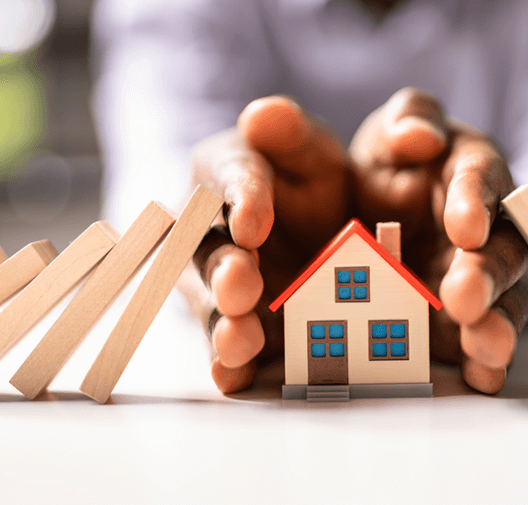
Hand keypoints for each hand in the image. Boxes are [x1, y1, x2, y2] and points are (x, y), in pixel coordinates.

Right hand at [183, 96, 348, 392]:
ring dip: (222, 323)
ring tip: (240, 341)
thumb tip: (264, 115)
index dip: (239, 197)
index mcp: (225, 174)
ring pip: (211, 303)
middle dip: (224, 269)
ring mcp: (220, 283)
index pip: (226, 175)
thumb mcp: (309, 149)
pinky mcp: (238, 323)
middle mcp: (210, 231)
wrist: (320, 227)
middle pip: (208, 250)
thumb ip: (290, 133)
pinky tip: (233, 379)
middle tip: (241, 284)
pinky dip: (228, 364)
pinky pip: (227, 345)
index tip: (254, 220)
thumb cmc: (308, 180)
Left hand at [349, 87, 527, 393]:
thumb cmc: (394, 165)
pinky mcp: (469, 319)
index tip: (464, 226)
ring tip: (484, 344)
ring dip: (497, 322)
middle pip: (503, 249)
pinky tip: (482, 376)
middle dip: (487, 272)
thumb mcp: (389, 134)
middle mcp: (491, 228)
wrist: (378, 213)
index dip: (475, 202)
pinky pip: (484, 340)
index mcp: (472, 173)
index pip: (480, 179)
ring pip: (505, 299)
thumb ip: (407, 121)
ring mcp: (483, 277)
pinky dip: (487, 360)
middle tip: (464, 294)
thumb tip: (421, 135)